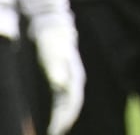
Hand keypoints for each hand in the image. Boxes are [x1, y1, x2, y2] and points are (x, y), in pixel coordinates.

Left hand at [32, 16, 84, 134]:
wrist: (53, 28)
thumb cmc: (51, 41)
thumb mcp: (52, 54)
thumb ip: (56, 69)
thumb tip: (59, 85)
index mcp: (74, 76)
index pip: (72, 102)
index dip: (66, 117)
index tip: (58, 130)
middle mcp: (75, 79)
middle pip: (72, 105)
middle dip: (65, 120)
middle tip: (55, 134)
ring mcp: (70, 79)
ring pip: (69, 103)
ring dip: (63, 117)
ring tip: (56, 130)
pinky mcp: (63, 78)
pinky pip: (63, 99)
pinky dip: (60, 110)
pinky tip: (55, 116)